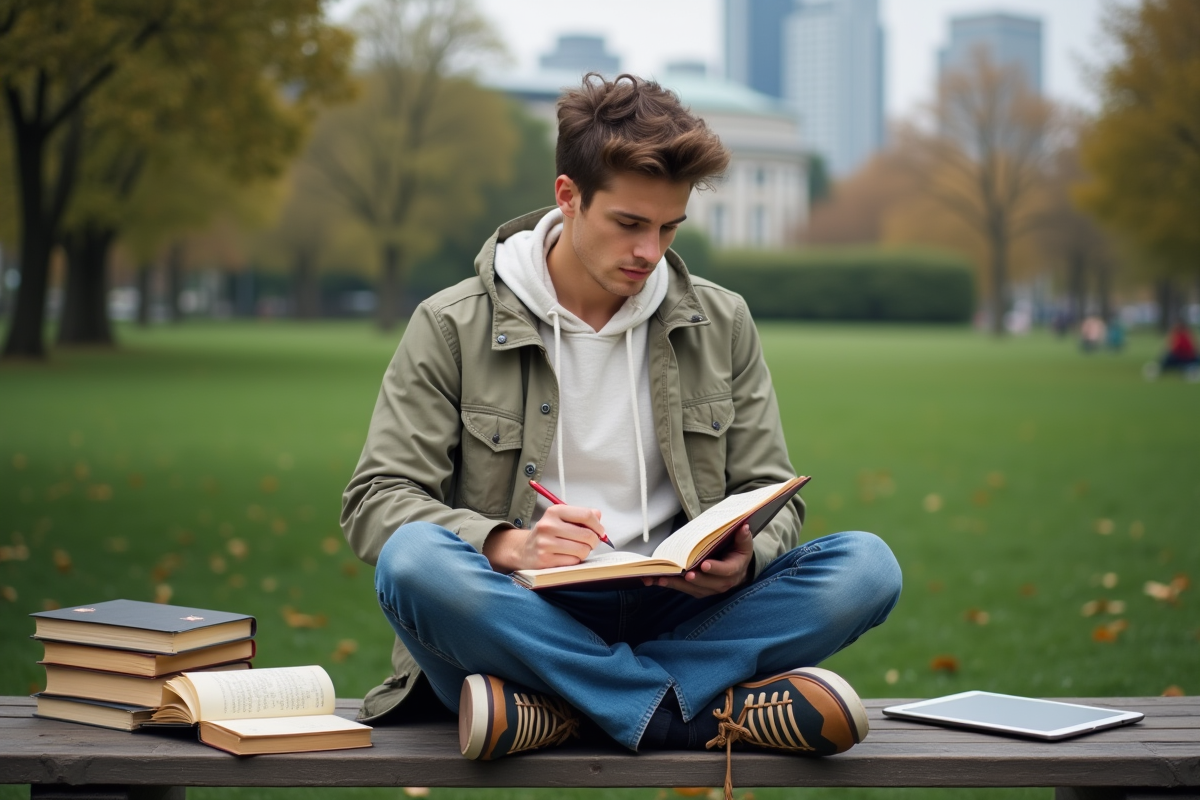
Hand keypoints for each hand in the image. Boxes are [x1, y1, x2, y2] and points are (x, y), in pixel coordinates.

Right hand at [482, 505, 604, 571]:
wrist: (525, 550)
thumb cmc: (549, 534)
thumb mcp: (562, 519)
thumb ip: (581, 515)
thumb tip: (598, 515)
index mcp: (555, 511)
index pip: (586, 515)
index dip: (598, 525)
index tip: (600, 532)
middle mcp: (548, 525)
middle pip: (587, 535)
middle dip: (594, 541)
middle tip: (590, 543)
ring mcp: (545, 543)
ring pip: (582, 550)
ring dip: (585, 552)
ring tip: (577, 550)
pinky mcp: (545, 560)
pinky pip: (573, 561)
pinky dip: (574, 561)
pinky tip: (567, 557)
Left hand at [642, 524, 753, 597]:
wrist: (737, 571)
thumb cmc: (737, 554)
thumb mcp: (743, 544)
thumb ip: (743, 537)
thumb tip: (744, 526)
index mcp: (733, 570)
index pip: (725, 571)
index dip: (715, 569)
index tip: (704, 565)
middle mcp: (722, 583)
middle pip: (708, 583)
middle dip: (695, 579)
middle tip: (685, 573)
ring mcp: (710, 589)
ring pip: (693, 588)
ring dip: (678, 584)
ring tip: (663, 578)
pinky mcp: (699, 591)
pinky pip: (685, 589)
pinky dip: (672, 585)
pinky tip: (658, 580)